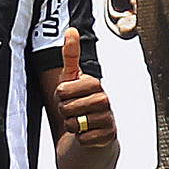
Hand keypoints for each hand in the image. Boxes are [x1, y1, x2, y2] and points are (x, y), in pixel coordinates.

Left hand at [50, 27, 114, 147]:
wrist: (93, 128)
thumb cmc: (80, 101)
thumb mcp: (72, 78)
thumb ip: (70, 55)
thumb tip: (71, 30)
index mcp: (93, 83)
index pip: (61, 90)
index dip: (59, 96)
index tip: (68, 96)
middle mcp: (103, 99)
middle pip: (66, 108)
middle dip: (64, 112)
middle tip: (74, 111)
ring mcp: (107, 117)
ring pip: (74, 124)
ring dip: (71, 126)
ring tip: (80, 121)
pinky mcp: (108, 134)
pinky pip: (83, 138)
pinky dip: (81, 138)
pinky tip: (88, 132)